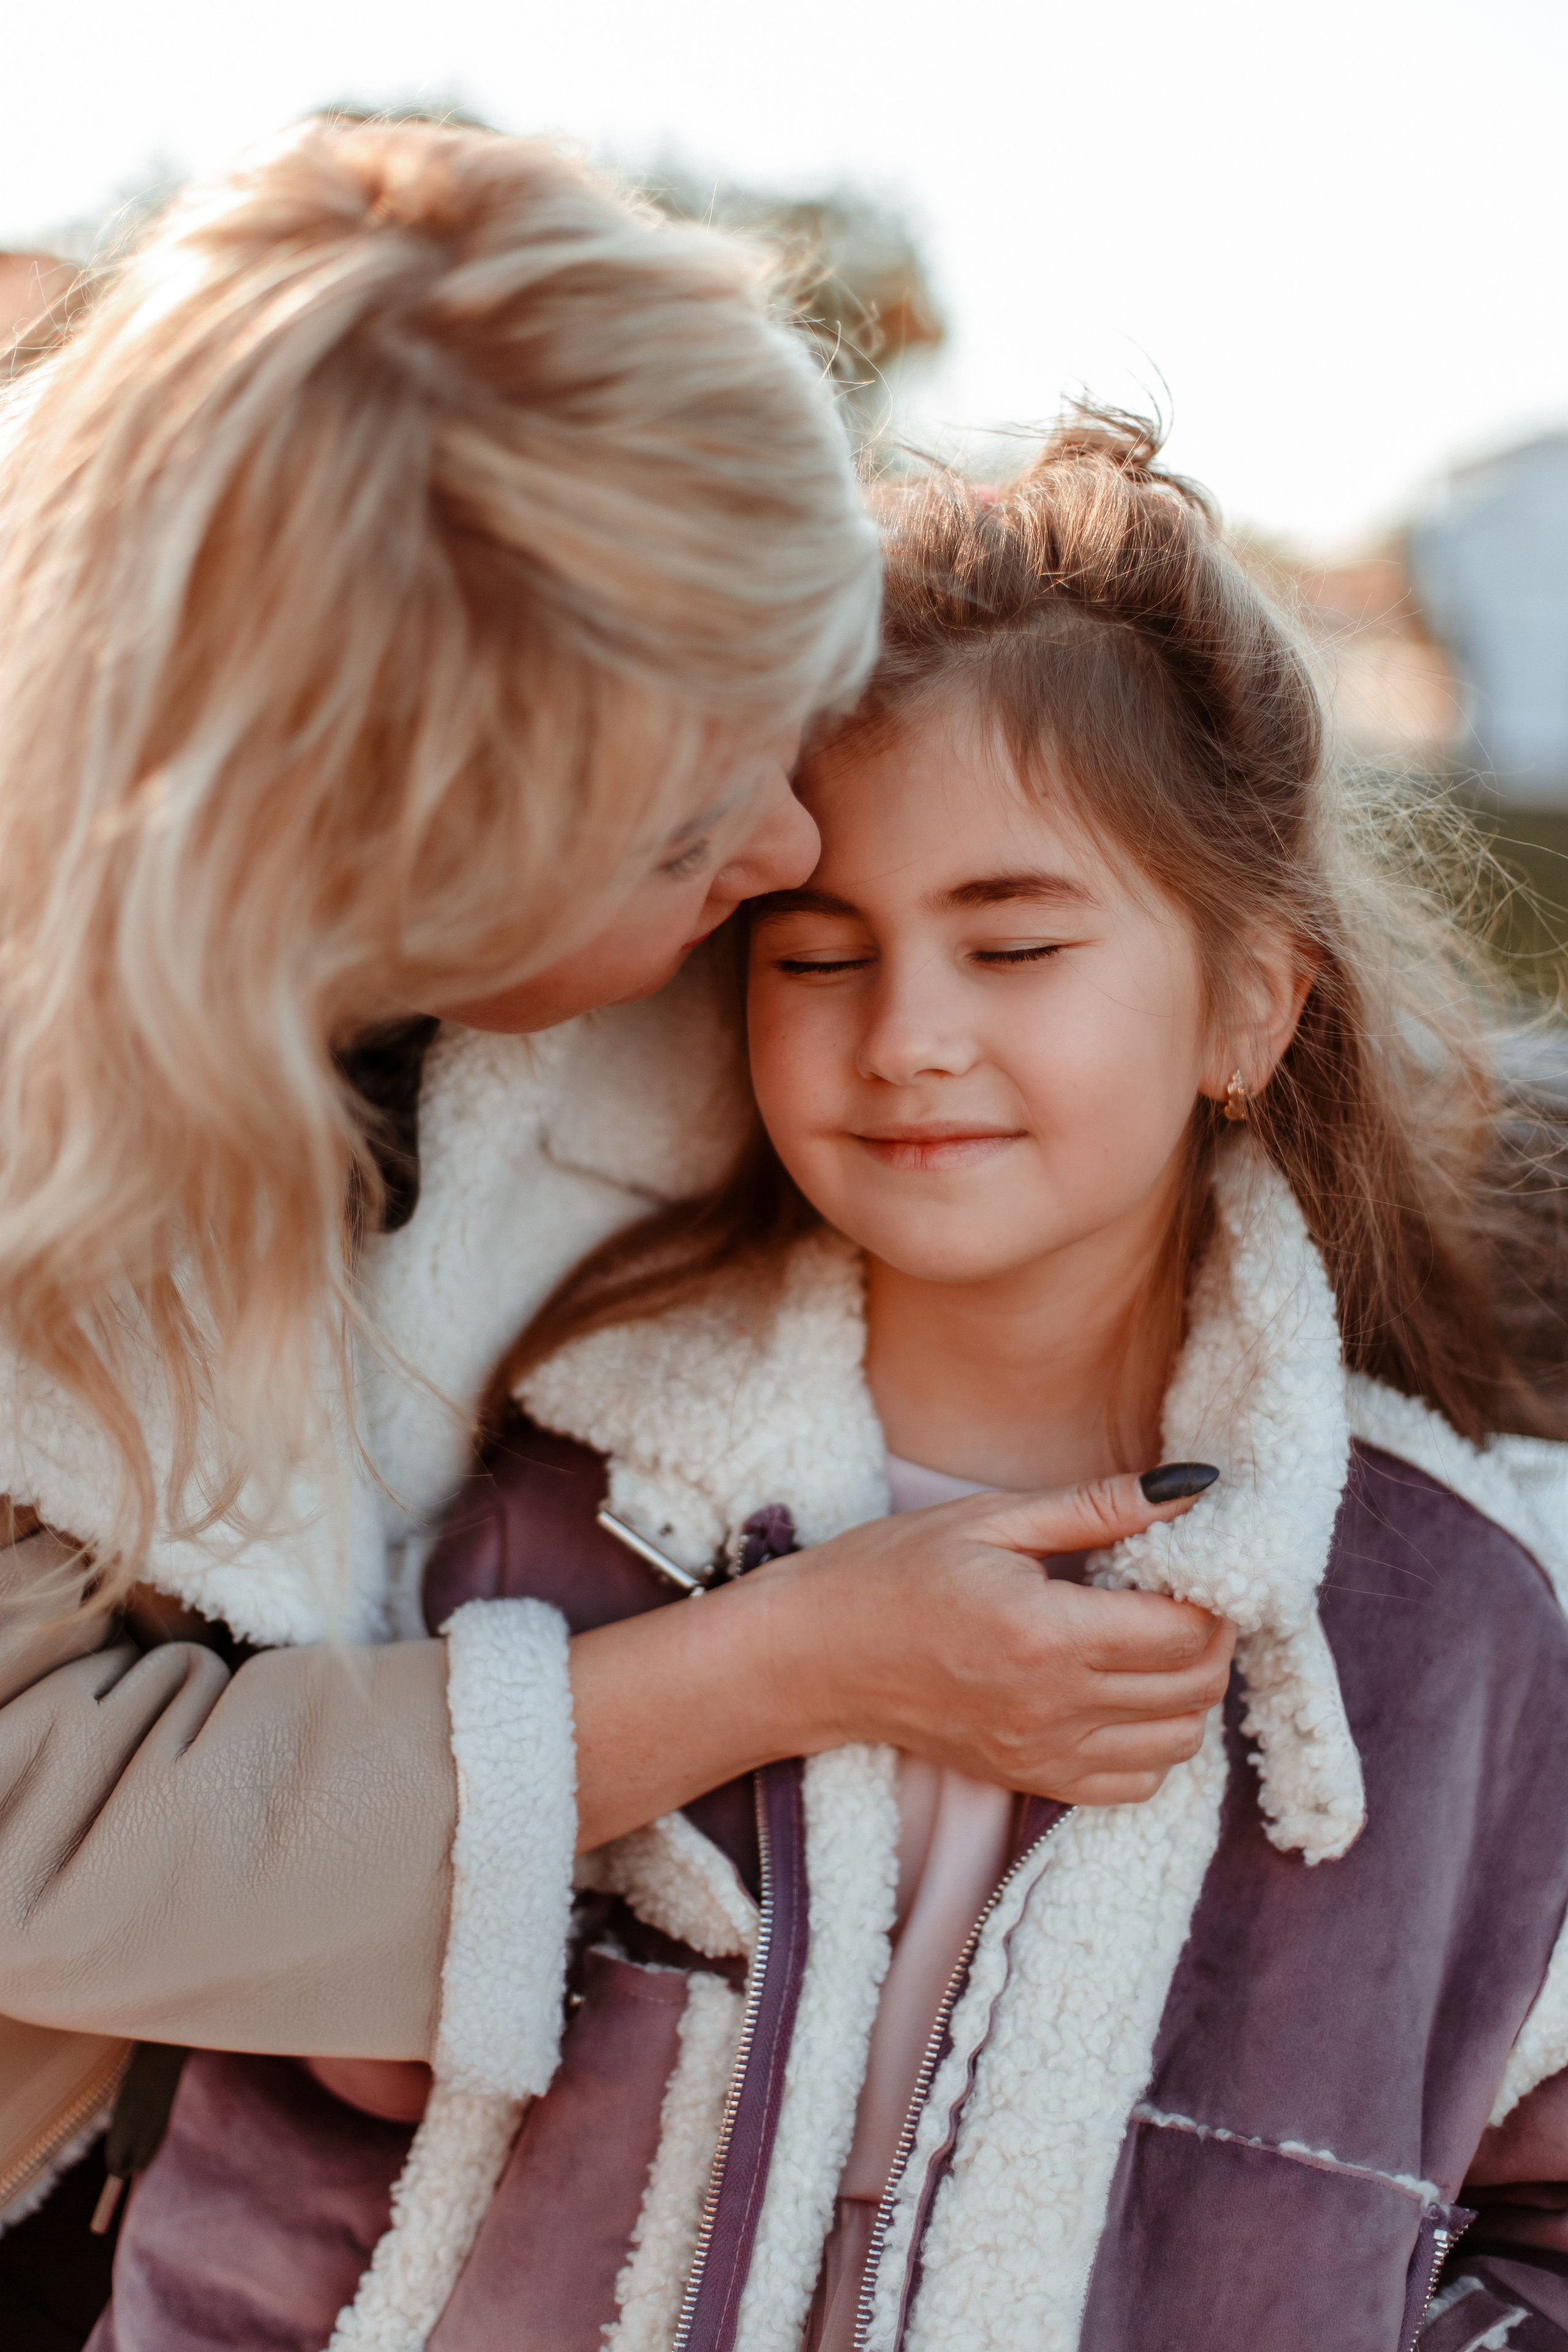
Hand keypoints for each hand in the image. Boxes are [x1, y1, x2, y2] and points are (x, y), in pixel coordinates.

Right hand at [570, 1468, 1232, 1848]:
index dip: (1212, 1592)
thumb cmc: (890, 1571)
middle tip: (1181, 1593)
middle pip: (1196, 1687)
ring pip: (1178, 1742)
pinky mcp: (1029, 1777)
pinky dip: (1152, 1743)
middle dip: (1211, 1636)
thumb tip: (1192, 1488)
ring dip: (1187, 1690)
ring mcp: (1043, 1751)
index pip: (1186, 1628)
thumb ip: (1097, 1507)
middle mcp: (1055, 1702)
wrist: (811, 1655)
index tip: (1193, 1560)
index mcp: (1046, 1629)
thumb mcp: (991, 1517)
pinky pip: (1134, 1783)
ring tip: (1152, 1640)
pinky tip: (1122, 1692)